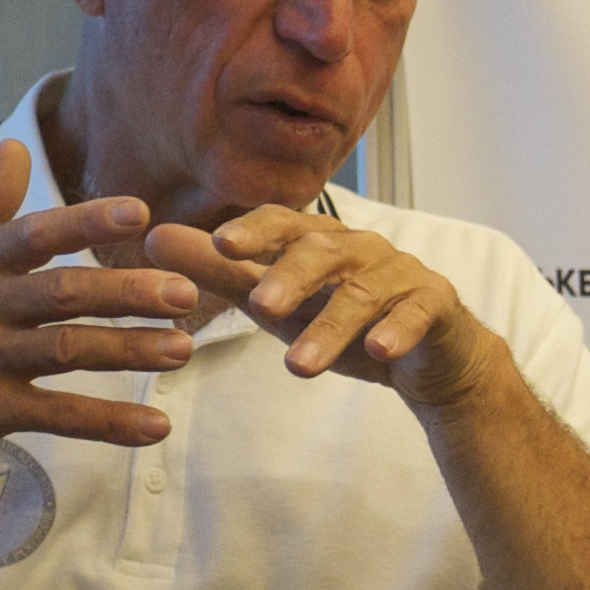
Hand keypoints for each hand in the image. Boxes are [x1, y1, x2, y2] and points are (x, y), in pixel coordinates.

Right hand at [0, 140, 194, 479]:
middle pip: (62, 293)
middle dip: (127, 290)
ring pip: (68, 351)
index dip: (86, 221)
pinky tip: (156, 427)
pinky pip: (59, 415)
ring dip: (130, 351)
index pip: (34, 235)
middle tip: (186, 291)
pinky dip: (110, 423)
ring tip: (185, 349)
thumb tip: (18, 148)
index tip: (142, 212)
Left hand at [146, 209, 505, 409]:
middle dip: (291, 277)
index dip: (255, 231)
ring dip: (332, 327)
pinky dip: (399, 329)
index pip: (284, 223)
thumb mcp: (278, 303)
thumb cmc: (346, 321)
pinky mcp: (436, 305)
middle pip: (324, 251)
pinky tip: (380, 351)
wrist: (431, 357)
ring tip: (299, 367)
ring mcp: (402, 274)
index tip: (219, 245)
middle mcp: (361, 247)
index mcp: (319, 240)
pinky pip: (418, 313)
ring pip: (365, 292)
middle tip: (259, 306)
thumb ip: (220, 273)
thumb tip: (153, 240)